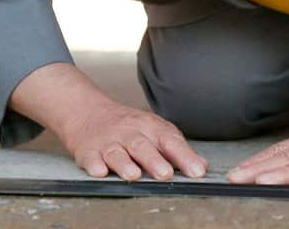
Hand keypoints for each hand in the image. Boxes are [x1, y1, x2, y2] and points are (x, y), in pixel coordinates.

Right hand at [59, 98, 206, 180]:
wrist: (89, 112)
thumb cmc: (128, 127)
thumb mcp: (155, 131)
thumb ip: (177, 149)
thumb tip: (201, 166)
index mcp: (151, 127)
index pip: (170, 141)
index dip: (185, 157)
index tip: (196, 171)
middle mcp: (130, 133)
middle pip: (143, 146)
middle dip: (154, 161)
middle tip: (165, 174)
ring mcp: (108, 142)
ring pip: (117, 152)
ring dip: (124, 164)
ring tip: (133, 175)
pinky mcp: (88, 151)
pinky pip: (90, 158)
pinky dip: (94, 165)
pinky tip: (100, 171)